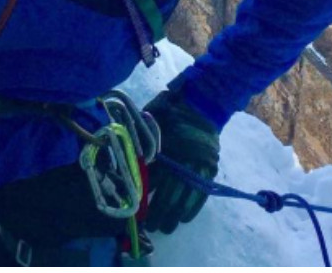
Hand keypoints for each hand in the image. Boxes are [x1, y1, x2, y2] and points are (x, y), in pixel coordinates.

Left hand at [142, 83, 219, 234]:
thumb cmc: (169, 109)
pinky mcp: (209, 168)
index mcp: (164, 147)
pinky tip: (184, 219)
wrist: (201, 102)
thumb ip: (139, 141)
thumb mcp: (148, 121)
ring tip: (166, 229)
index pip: (152, 178)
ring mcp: (197, 165)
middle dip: (158, 212)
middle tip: (149, 227)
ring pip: (184, 197)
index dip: (142, 195)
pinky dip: (193, 207)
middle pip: (168, 193)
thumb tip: (121, 158)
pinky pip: (201, 193)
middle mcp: (181, 160)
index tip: (133, 209)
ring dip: (174, 215)